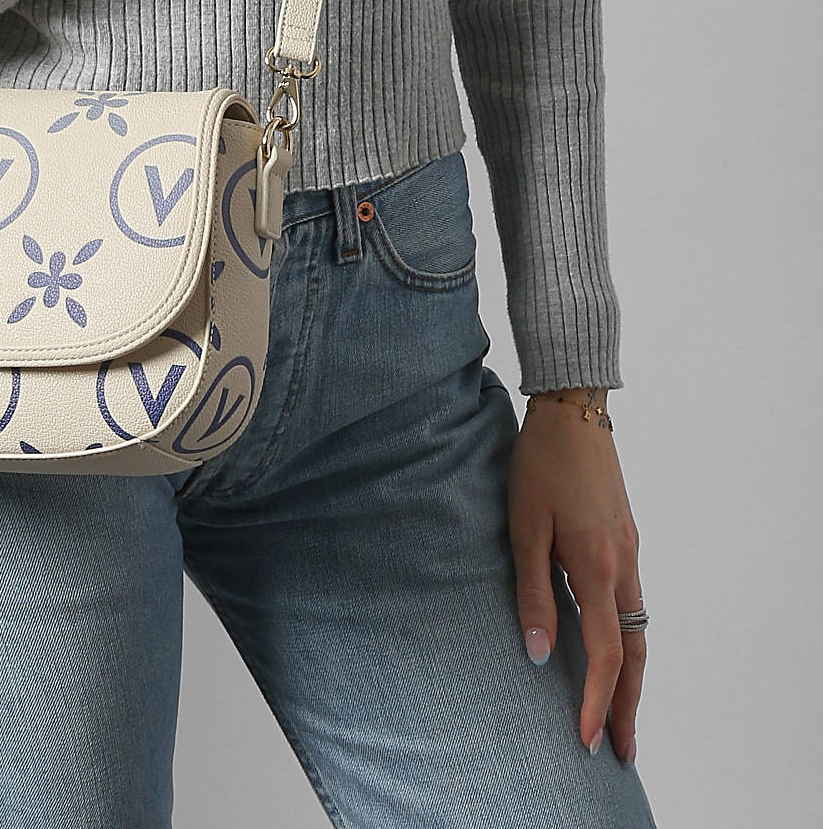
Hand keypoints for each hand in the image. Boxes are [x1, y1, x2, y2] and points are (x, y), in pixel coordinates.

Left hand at [508, 388, 645, 764]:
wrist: (573, 410)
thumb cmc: (540, 463)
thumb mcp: (523, 526)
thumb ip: (532, 592)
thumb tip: (538, 655)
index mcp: (595, 565)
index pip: (605, 654)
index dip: (597, 703)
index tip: (587, 741)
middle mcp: (622, 564)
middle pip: (634, 654)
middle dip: (628, 706)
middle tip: (622, 751)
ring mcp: (629, 550)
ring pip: (639, 630)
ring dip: (630, 676)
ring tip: (619, 713)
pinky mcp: (625, 538)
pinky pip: (633, 604)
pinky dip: (629, 640)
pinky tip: (613, 650)